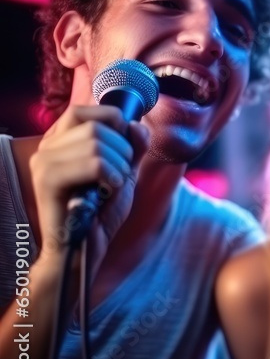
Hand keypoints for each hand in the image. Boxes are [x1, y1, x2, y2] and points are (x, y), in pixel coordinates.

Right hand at [29, 105, 148, 267]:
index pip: (84, 110)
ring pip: (96, 143)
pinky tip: (107, 191)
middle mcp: (47, 148)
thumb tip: (137, 124)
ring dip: (118, 166)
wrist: (83, 249)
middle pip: (96, 127)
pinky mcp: (47, 181)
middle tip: (118, 175)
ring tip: (111, 186)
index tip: (123, 149)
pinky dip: (112, 176)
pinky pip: (94, 164)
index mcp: (60, 142)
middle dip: (122, 151)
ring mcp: (43, 163)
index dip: (112, 122)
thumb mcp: (124, 172)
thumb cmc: (100, 212)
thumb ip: (133, 146)